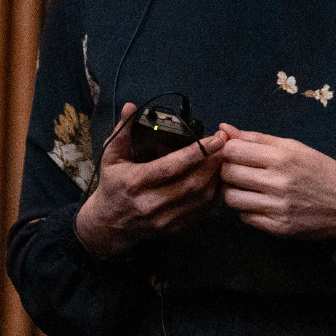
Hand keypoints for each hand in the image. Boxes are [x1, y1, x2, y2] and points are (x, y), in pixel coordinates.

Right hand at [74, 103, 229, 260]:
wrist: (110, 226)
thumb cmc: (112, 186)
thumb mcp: (110, 157)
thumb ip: (122, 131)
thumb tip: (131, 106)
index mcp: (136, 183)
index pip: (171, 167)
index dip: (196, 153)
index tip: (216, 138)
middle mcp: (152, 204)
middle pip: (192, 184)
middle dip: (213, 163)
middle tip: (225, 145)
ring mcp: (165, 220)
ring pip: (201, 198)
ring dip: (217, 177)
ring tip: (224, 159)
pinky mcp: (175, 229)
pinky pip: (203, 211)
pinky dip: (214, 194)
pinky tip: (217, 179)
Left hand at [216, 125, 335, 246]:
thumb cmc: (322, 171)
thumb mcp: (295, 148)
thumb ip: (257, 139)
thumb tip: (223, 128)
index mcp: (282, 157)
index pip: (232, 150)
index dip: (228, 150)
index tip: (236, 154)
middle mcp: (278, 182)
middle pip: (227, 174)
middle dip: (228, 170)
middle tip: (240, 171)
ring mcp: (277, 207)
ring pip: (231, 198)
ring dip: (234, 191)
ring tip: (248, 188)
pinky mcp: (278, 228)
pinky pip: (245, 218)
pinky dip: (247, 210)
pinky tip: (260, 203)